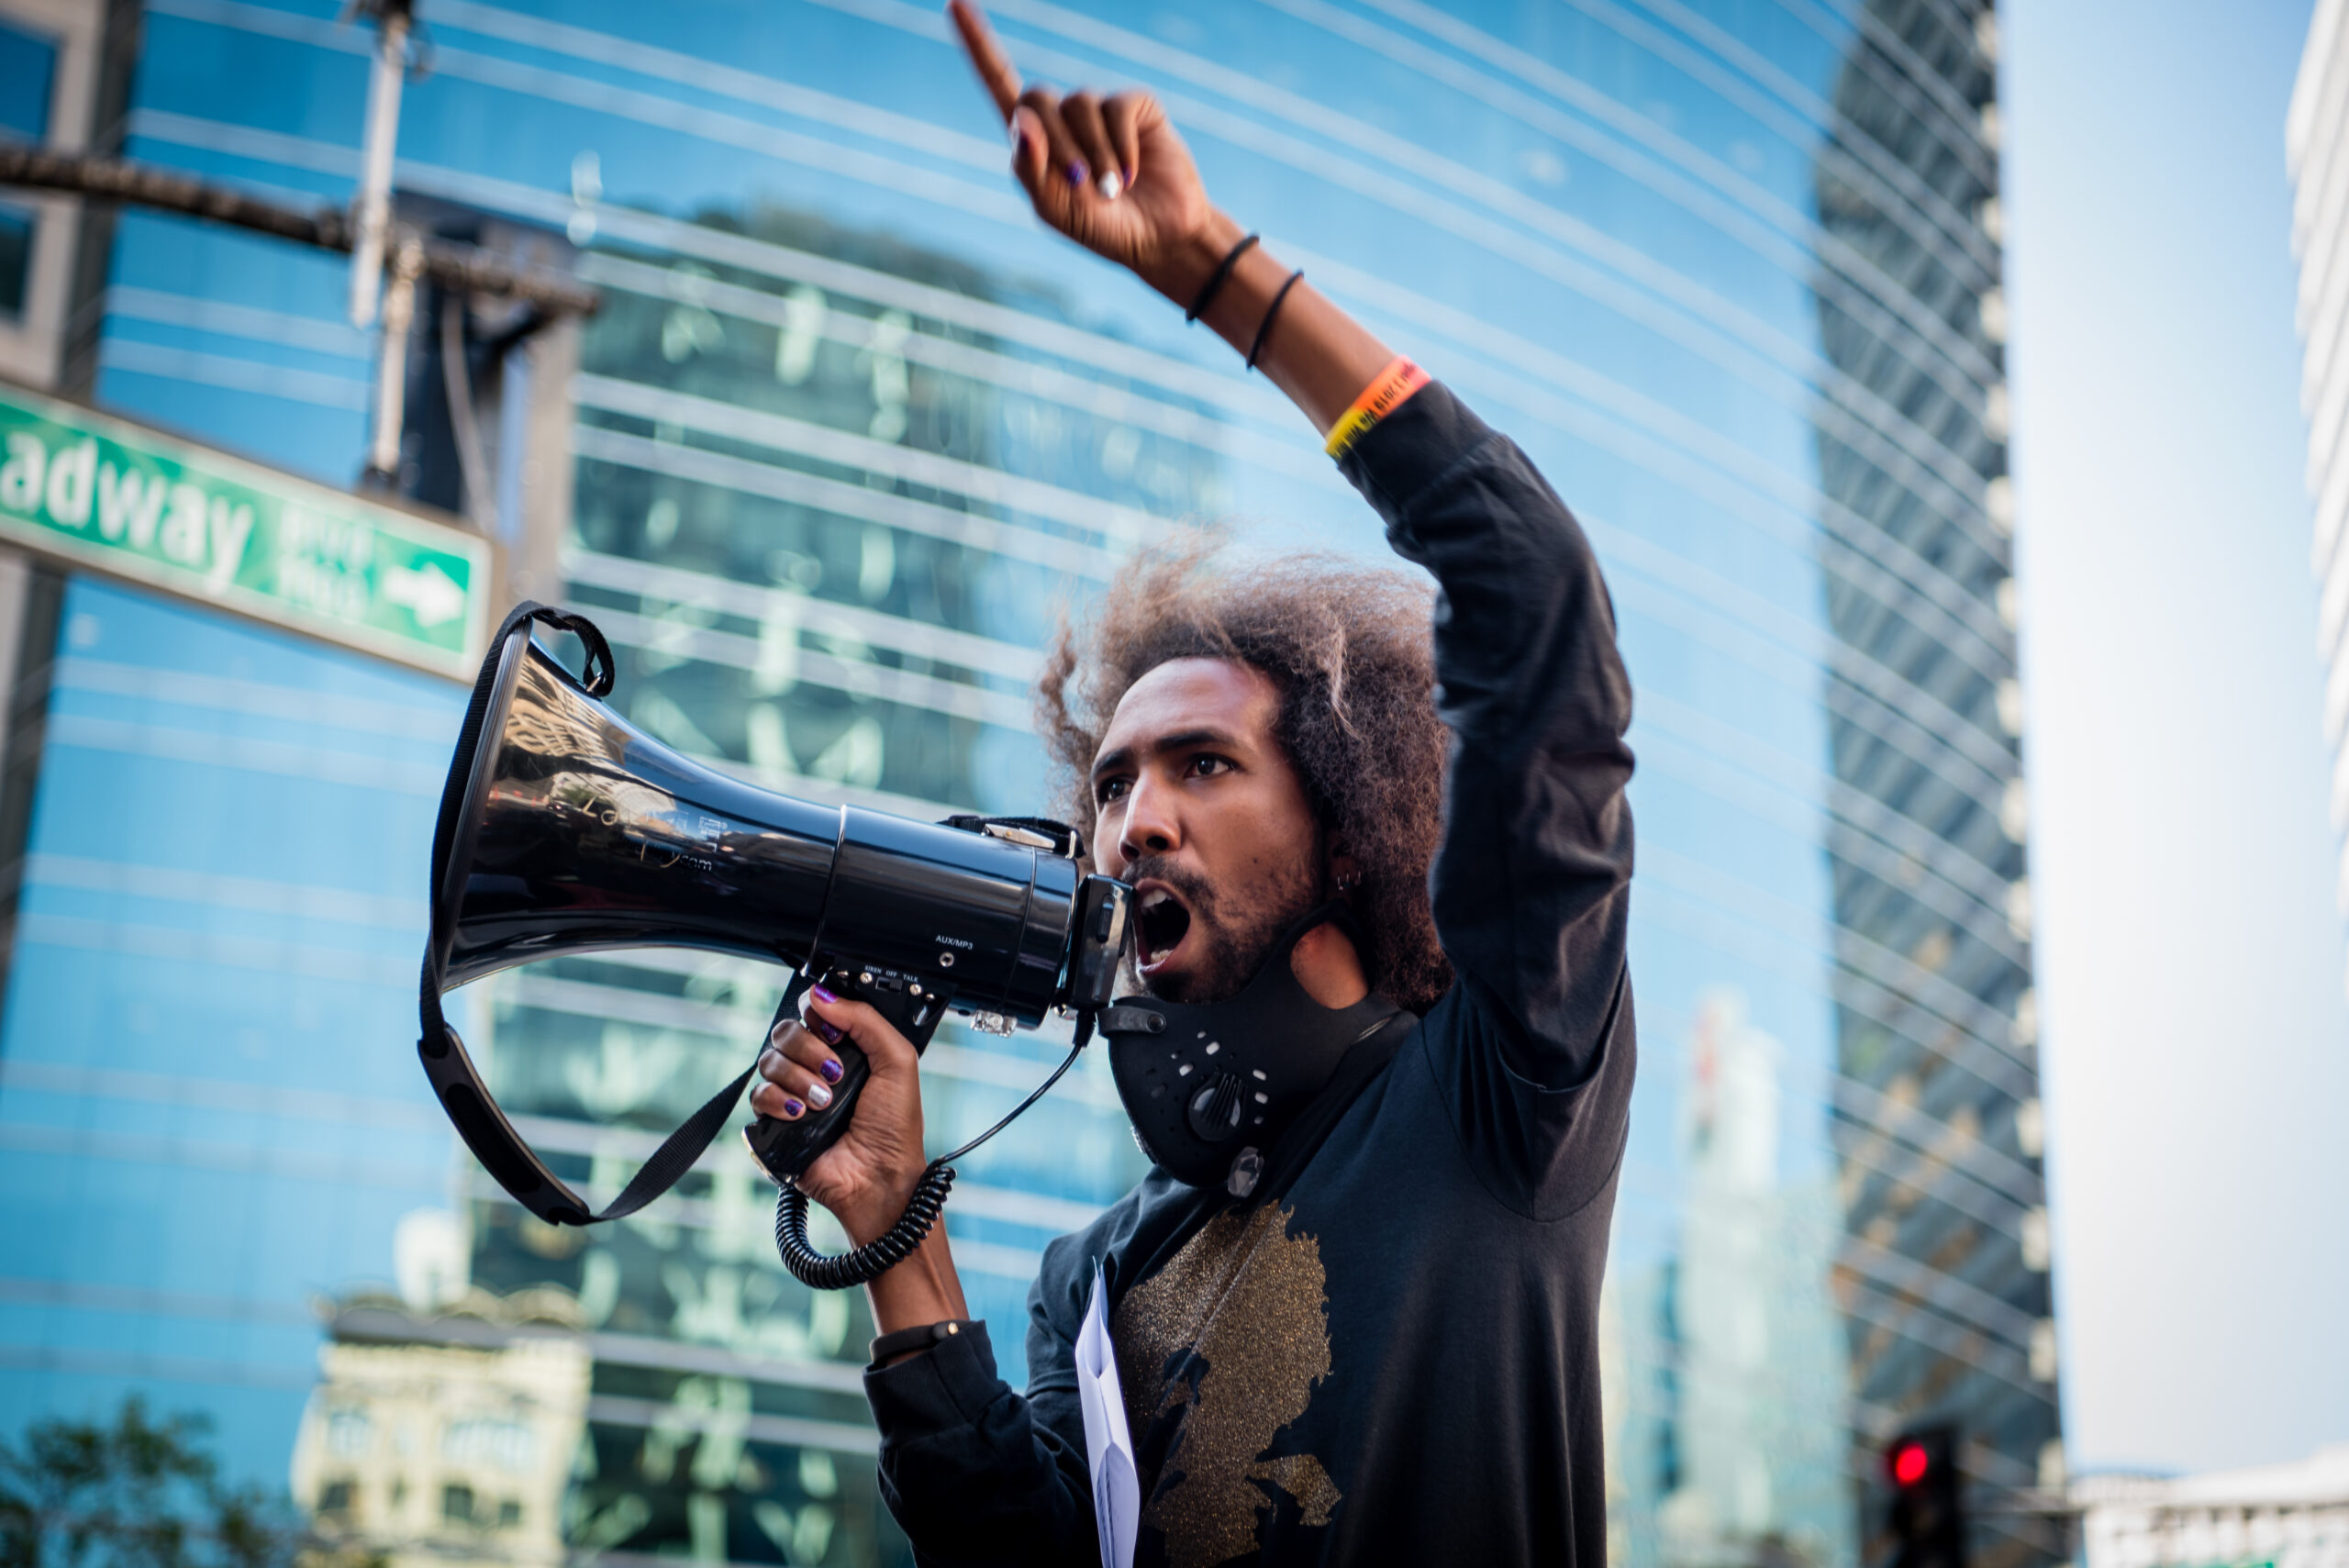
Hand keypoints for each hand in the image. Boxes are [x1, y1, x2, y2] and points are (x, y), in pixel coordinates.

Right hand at [751, 988, 926, 1246]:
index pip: (814, 1011)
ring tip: (824, 1100)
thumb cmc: (895, 1126)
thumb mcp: (898, 1060)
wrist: (879, 1176)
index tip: (835, 1031)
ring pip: (769, 1060)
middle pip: (786, 1031)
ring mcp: (794, 1092)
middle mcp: (816, 1066)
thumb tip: (822, 994)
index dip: (819, 1015)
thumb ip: (865, 1018)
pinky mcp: (776, 1120)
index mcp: (845, 1048)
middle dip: (809, 1048)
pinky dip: (777, 1100)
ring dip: (797, 1077)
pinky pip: (757, 1095)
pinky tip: (801, 1113)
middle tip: (835, 1072)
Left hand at [948, 0, 1224, 300]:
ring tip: (1113, 189)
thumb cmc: (1102, 229)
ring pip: (1079, 105)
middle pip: (1037, 97)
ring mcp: (1099, 109)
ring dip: (1094, 154)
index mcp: (1034, 140)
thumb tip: (1020, 119)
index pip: (999, 83)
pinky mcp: (1135, 106)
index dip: (978, 45)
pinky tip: (1132, 172)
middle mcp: (1063, 117)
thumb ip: (1030, 170)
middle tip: (1080, 184)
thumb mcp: (1055, 210)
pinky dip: (1121, 145)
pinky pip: (1116, 109)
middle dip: (1056, 145)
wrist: (1158, 237)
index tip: (956, 4)